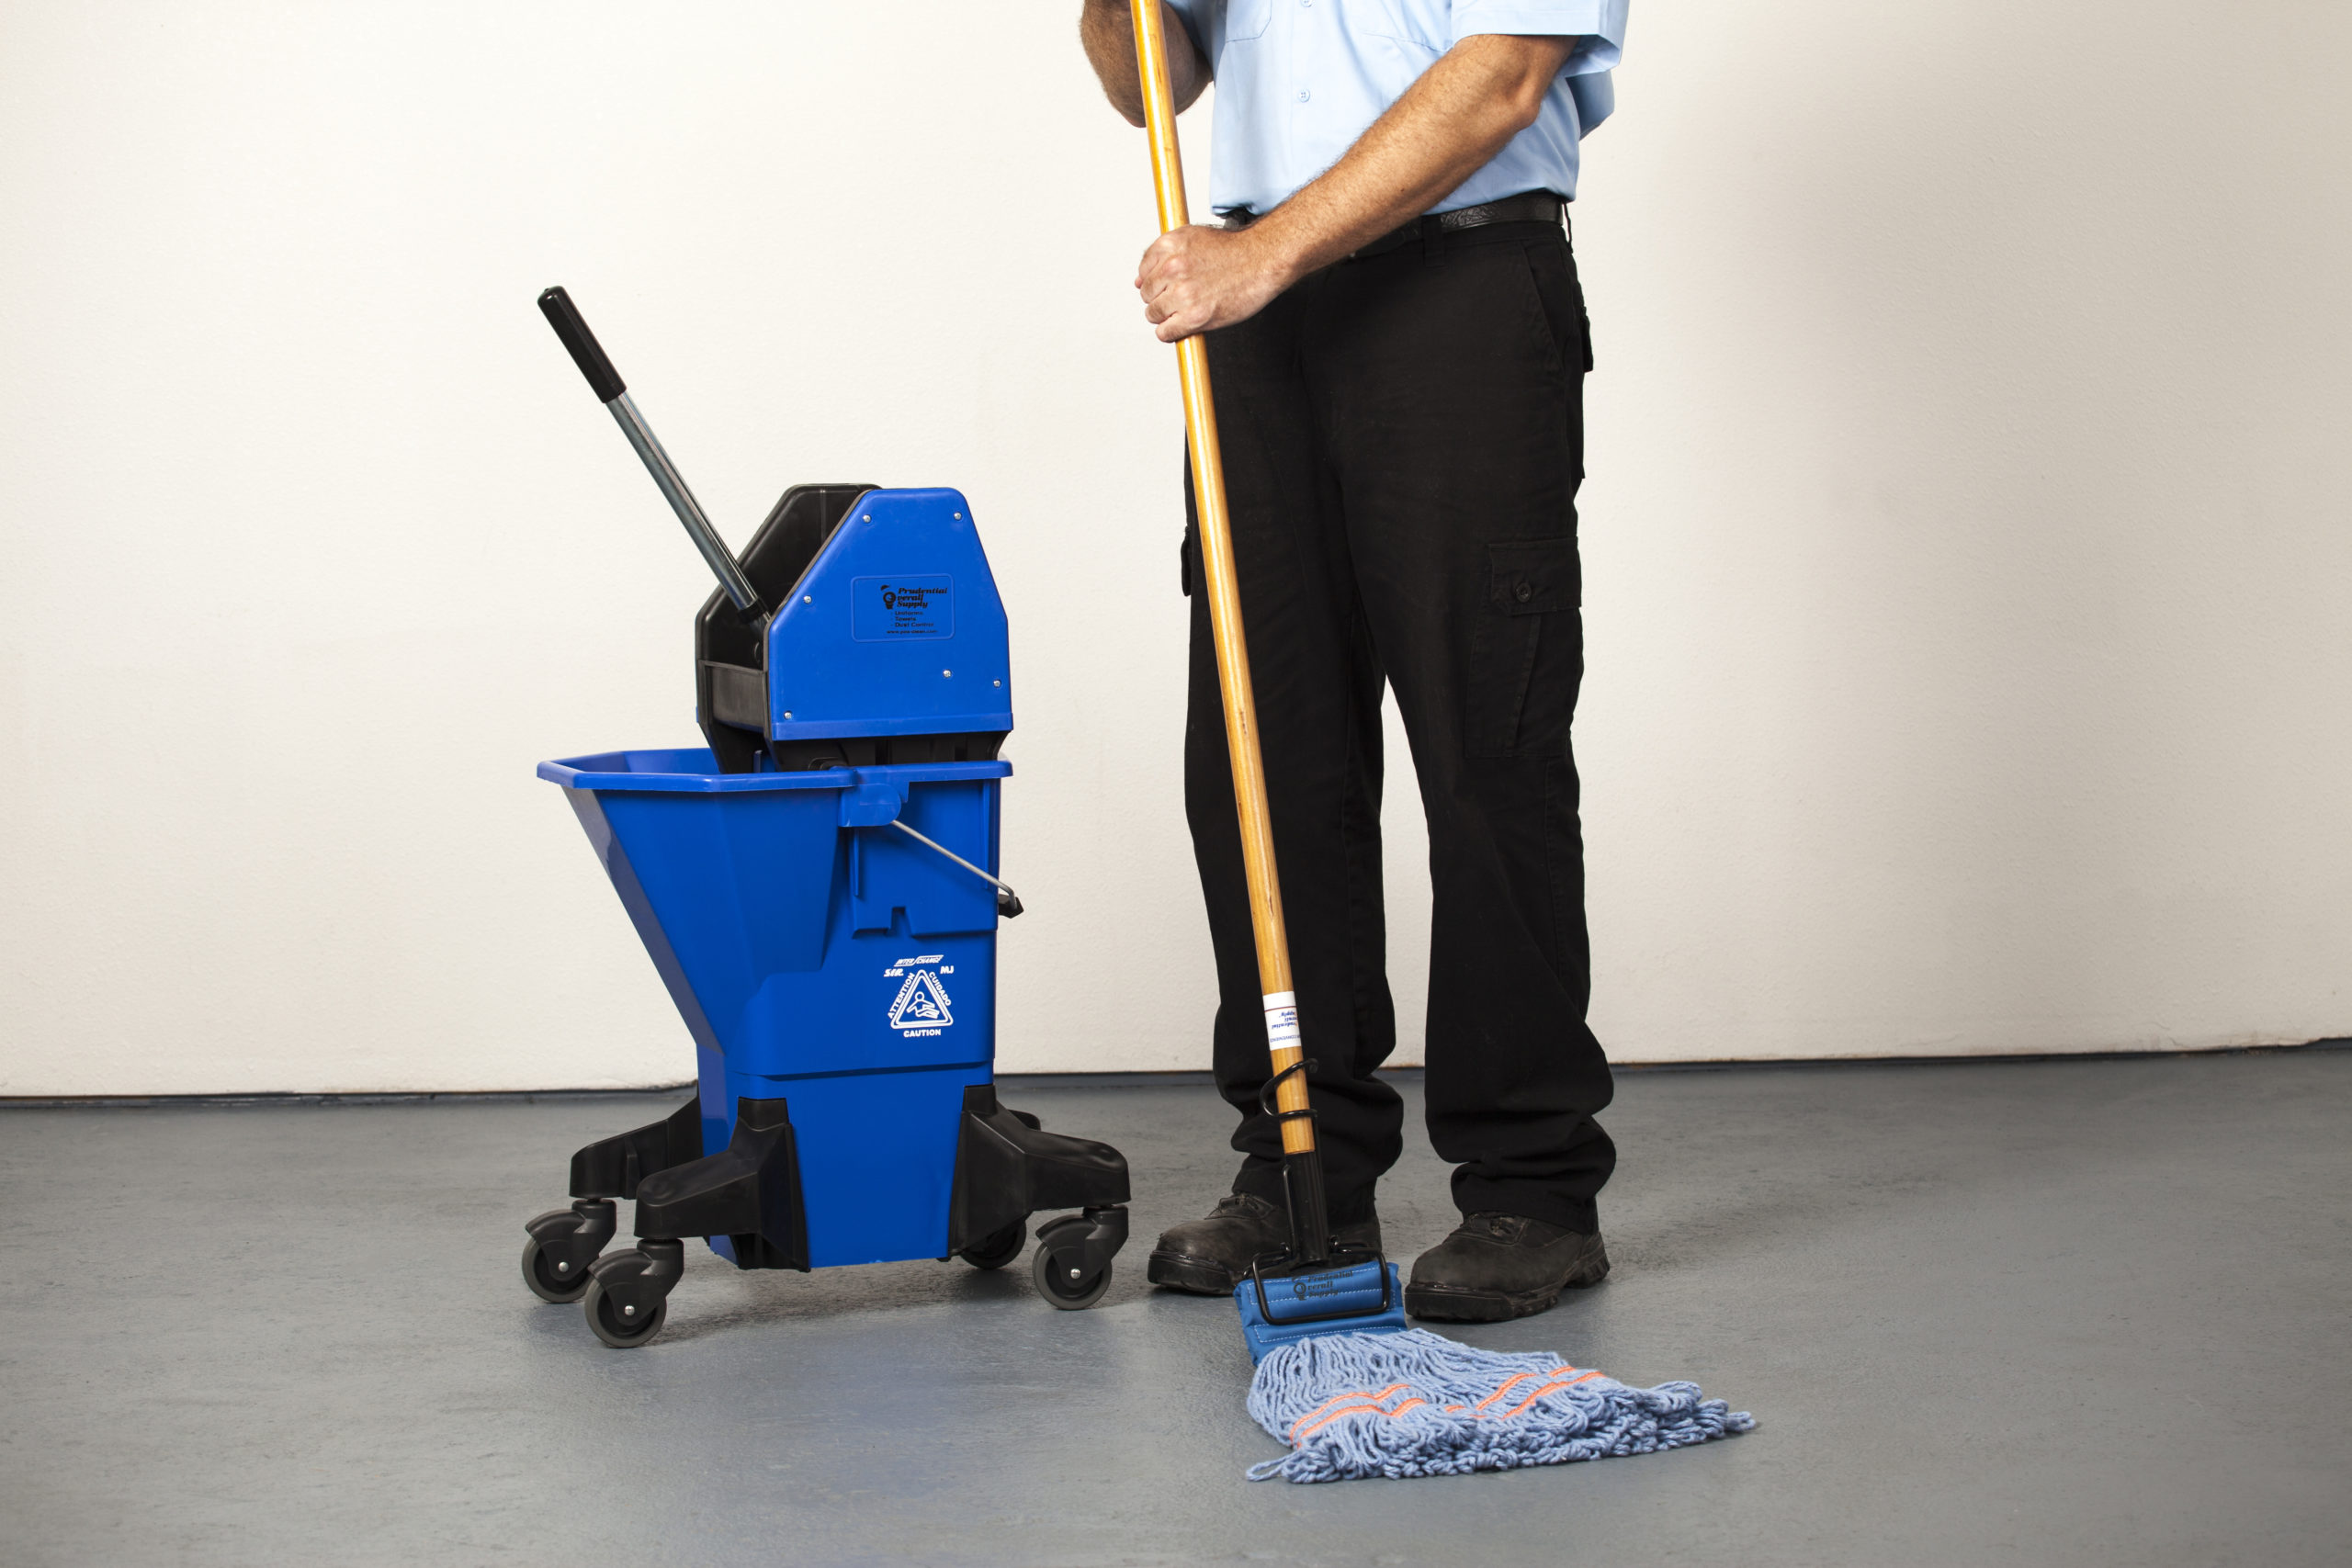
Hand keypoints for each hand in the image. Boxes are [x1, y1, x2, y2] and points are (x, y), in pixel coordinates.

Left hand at [1134, 225, 1291, 341]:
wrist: (1263, 261)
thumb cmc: (1234, 251)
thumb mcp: (1194, 238)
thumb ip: (1164, 255)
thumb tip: (1139, 281)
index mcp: (1170, 245)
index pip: (1143, 270)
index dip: (1157, 280)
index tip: (1170, 284)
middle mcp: (1172, 267)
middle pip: (1146, 294)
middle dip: (1162, 297)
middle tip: (1184, 296)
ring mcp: (1182, 293)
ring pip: (1153, 314)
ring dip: (1167, 316)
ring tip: (1188, 309)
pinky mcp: (1193, 316)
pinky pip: (1165, 332)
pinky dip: (1172, 332)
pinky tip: (1187, 324)